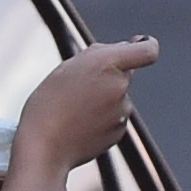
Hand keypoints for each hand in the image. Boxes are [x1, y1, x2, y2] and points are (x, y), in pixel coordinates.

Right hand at [14, 37, 159, 174]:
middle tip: (79, 85)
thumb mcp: (67, 67)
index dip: (145, 45)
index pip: (147, 50)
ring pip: (117, 97)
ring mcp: (121, 112)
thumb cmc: (48, 105)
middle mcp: (119, 86)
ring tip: (73, 108)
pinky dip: (100, 118)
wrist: (43, 147)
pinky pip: (113, 118)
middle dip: (108, 75)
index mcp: (108, 64)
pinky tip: (79, 123)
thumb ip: (99, 54)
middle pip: (124, 74)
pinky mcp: (118, 132)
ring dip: (102, 99)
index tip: (138, 43)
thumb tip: (123, 48)